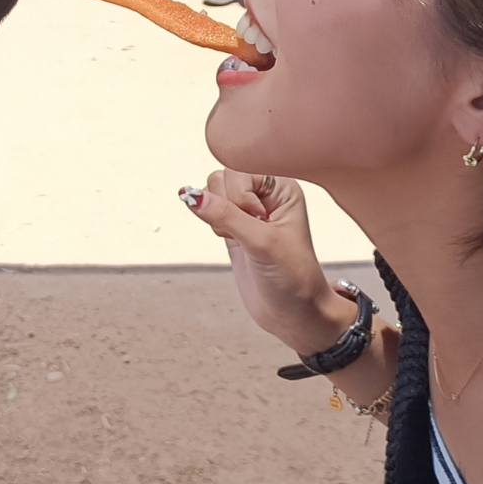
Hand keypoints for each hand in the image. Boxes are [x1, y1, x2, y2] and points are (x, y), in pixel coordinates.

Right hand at [180, 168, 355, 354]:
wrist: (293, 314)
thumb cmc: (293, 278)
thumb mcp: (262, 243)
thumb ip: (225, 216)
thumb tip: (189, 195)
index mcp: (282, 187)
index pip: (241, 168)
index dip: (240, 195)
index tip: (259, 220)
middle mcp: (264, 193)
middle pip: (222, 177)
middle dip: (226, 205)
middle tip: (248, 231)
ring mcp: (246, 209)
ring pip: (211, 191)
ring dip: (217, 215)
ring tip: (240, 237)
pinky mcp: (231, 225)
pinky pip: (208, 208)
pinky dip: (212, 223)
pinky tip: (231, 240)